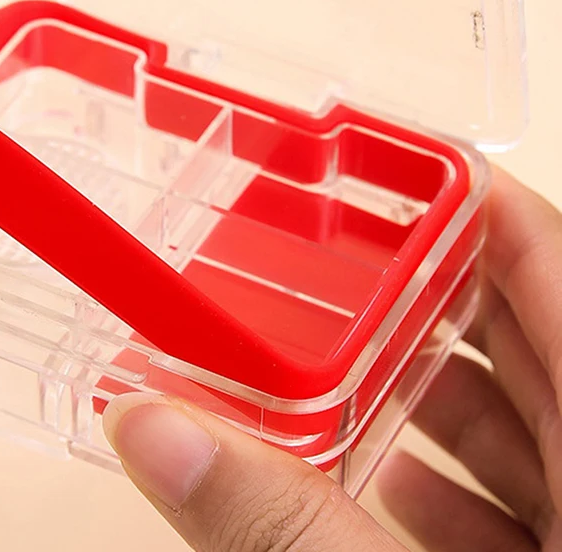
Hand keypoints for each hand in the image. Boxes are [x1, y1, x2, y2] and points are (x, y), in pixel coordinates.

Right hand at [102, 167, 560, 550]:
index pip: (542, 252)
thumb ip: (282, 521)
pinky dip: (446, 476)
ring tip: (337, 357)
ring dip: (426, 383)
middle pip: (524, 320)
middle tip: (335, 255)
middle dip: (421, 284)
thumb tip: (154, 429)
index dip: (465, 196)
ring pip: (521, 410)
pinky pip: (522, 492)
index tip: (384, 162)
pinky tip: (381, 476)